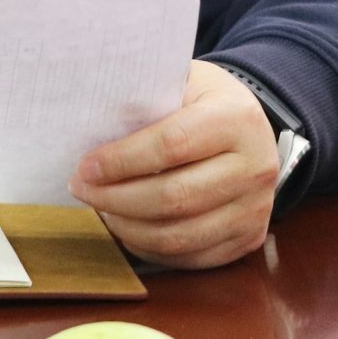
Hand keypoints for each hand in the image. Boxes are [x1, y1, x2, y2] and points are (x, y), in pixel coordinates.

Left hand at [69, 60, 279, 268]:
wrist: (251, 128)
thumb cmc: (203, 101)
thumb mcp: (184, 82)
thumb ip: (146, 102)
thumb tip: (89, 129)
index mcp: (236, 118)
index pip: (172, 145)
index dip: (122, 160)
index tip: (85, 167)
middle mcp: (255, 167)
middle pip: (174, 198)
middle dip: (116, 199)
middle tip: (81, 190)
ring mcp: (256, 209)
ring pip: (179, 235)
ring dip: (128, 228)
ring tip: (100, 209)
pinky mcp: (249, 239)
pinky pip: (190, 256)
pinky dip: (150, 247)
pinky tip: (127, 227)